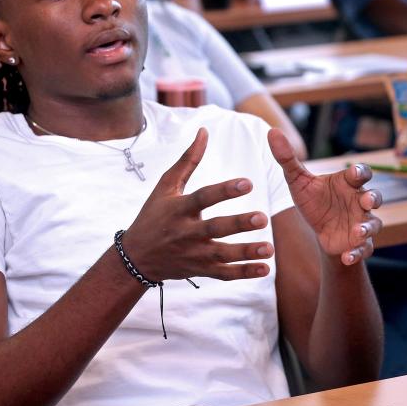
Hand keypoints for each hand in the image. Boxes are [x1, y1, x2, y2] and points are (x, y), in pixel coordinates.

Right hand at [121, 128, 275, 282]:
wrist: (136, 257)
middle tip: (263, 218)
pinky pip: (223, 274)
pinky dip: (243, 273)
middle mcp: (186, 232)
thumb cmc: (154, 214)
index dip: (225, 191)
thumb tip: (205, 131)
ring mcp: (193, 254)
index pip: (203, 198)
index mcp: (178, 209)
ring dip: (246, 253)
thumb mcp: (166, 185)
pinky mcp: (199, 270)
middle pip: (215, 228)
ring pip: (222, 255)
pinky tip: (264, 269)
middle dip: (238, 224)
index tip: (248, 183)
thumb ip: (188, 160)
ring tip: (270, 248)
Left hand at [268, 128, 382, 264]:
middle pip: (375, 197)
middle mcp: (359, 201)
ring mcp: (362, 222)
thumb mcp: (297, 181)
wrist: (319, 230)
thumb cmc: (313, 200)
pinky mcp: (359, 243)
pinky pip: (364, 248)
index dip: (360, 173)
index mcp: (348, 183)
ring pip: (373, 224)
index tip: (354, 174)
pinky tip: (346, 256)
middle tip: (366, 201)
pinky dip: (357, 253)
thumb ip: (287, 158)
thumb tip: (272, 131)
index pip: (360, 173)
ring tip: (357, 233)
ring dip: (367, 228)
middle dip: (373, 199)